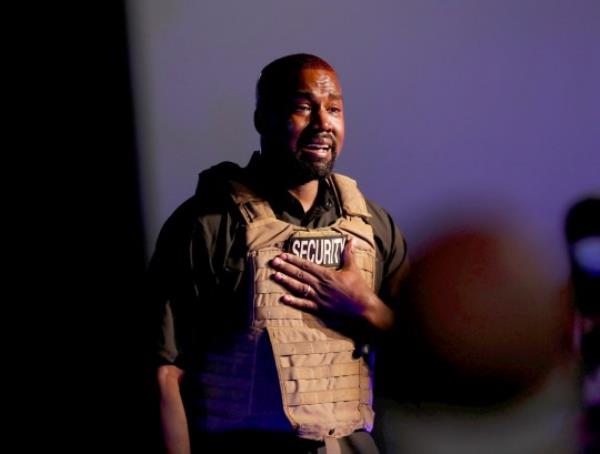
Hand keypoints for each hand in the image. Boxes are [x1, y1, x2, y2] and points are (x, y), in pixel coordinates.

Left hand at [270, 238, 393, 330]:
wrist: (364, 309)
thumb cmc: (359, 289)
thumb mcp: (353, 269)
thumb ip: (349, 254)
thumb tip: (351, 240)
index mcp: (327, 274)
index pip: (306, 264)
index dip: (293, 259)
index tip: (283, 255)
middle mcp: (320, 285)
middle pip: (299, 274)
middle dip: (285, 268)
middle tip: (273, 262)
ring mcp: (319, 298)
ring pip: (299, 288)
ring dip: (286, 282)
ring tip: (275, 276)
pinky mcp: (320, 309)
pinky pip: (304, 305)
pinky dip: (294, 302)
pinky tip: (283, 298)